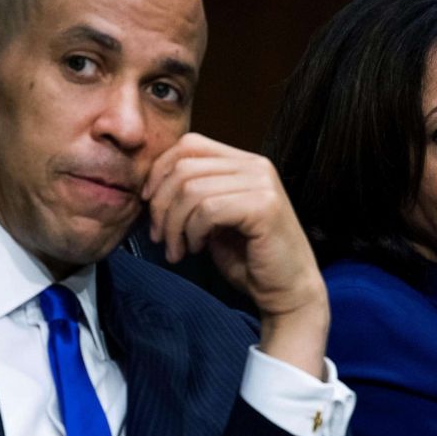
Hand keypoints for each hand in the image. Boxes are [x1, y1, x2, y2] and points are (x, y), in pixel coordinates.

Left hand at [142, 133, 328, 378]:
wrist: (287, 291)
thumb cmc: (250, 260)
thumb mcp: (214, 220)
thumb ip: (192, 196)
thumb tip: (151, 188)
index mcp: (244, 163)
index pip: (189, 144)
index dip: (160, 171)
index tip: (149, 203)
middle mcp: (256, 166)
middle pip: (185, 166)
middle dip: (162, 205)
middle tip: (160, 237)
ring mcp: (262, 184)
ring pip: (192, 189)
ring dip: (175, 225)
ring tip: (179, 249)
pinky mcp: (264, 206)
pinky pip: (208, 210)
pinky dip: (193, 232)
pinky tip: (198, 248)